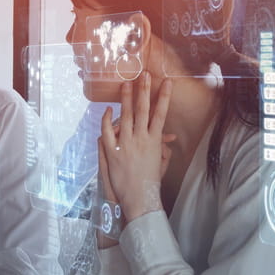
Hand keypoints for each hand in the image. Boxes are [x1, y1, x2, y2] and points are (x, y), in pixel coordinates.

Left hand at [98, 72, 172, 220]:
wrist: (139, 199)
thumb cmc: (151, 183)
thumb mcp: (161, 165)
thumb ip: (162, 150)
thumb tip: (166, 140)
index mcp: (155, 142)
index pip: (161, 114)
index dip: (164, 97)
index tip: (167, 82)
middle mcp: (141, 140)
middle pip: (143, 110)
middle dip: (144, 91)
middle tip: (144, 75)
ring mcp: (126, 144)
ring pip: (126, 117)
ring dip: (126, 99)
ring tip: (126, 84)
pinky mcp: (113, 152)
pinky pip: (108, 132)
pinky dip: (107, 120)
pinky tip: (108, 110)